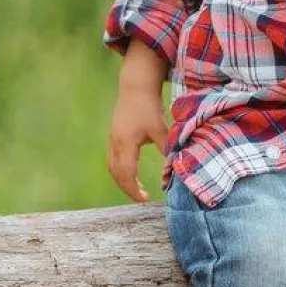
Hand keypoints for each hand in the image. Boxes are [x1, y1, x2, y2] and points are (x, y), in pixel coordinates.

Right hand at [107, 88, 169, 203]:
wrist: (136, 87)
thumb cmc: (149, 107)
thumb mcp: (161, 129)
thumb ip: (167, 149)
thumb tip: (173, 169)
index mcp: (125, 144)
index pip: (127, 174)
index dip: (134, 190)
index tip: (145, 199)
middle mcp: (115, 144)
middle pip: (116, 174)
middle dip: (128, 188)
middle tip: (143, 198)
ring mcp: (112, 140)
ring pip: (112, 168)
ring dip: (123, 180)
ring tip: (138, 189)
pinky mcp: (114, 136)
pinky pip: (113, 160)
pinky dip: (121, 171)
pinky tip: (132, 173)